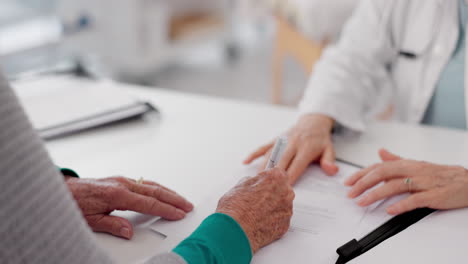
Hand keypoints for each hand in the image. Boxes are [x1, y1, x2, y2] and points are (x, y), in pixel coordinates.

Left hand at [65, 176, 192, 238]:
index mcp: (117, 194)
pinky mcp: (121, 180)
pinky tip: (163, 192)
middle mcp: (122, 184)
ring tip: (181, 200)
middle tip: (187, 206)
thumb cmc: (75, 203)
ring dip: (168, 192)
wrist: (64, 189)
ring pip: (151, 184)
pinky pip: (145, 183)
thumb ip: (112, 225)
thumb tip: (129, 231)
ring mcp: (122, 180)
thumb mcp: (90, 220)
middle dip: (174, 199)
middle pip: (155, 191)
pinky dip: (158, 188)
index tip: (179, 213)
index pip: (148, 202)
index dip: (166, 209)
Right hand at [216, 168, 294, 252]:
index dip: (268, 179)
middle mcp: (286, 193)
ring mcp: (287, 210)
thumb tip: (254, 182)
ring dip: (273, 206)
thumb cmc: (236, 208)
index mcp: (276, 178)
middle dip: (272, 192)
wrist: (236, 231)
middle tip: (257, 198)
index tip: (263, 182)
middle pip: (282, 189)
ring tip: (256, 212)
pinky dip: (272, 220)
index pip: (278, 173)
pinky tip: (259, 221)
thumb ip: (253, 181)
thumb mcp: (240, 185)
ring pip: (282, 204)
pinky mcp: (285, 225)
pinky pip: (280, 219)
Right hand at [243, 113, 337, 183]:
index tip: (284, 188)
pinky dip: (254, 154)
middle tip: (267, 188)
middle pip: (281, 161)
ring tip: (256, 181)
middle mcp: (292, 143)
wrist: (312, 121)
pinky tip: (245, 162)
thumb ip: (329, 161)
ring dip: (263, 167)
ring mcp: (282, 140)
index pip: (296, 164)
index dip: (290, 177)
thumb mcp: (330, 149)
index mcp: (306, 147)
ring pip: (270, 155)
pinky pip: (263, 146)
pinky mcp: (276, 139)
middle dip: (274, 175)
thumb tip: (331, 171)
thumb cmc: (320, 139)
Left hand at [345, 149, 467, 214]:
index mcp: (407, 164)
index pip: (379, 166)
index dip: (362, 173)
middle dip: (363, 183)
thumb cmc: (442, 174)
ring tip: (362, 202)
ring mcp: (424, 183)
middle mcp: (413, 170)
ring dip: (376, 194)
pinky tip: (389, 210)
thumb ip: (397, 160)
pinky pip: (415, 199)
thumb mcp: (417, 164)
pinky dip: (401, 205)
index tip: (348, 182)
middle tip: (350, 193)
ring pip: (395, 186)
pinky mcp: (434, 195)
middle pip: (383, 173)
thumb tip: (380, 152)